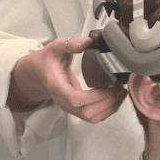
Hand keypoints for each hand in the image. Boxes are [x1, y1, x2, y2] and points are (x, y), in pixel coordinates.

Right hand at [7, 36, 126, 122]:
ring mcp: (70, 107)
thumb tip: (88, 42)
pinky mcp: (77, 108)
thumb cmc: (47, 61)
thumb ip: (71, 43)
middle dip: (108, 101)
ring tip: (120, 92)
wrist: (38, 72)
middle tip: (119, 86)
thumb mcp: (56, 47)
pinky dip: (107, 109)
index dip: (94, 96)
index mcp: (57, 87)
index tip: (109, 86)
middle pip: (87, 112)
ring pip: (92, 117)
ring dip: (110, 107)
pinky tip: (115, 97)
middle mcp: (63, 101)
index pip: (75, 100)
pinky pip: (93, 116)